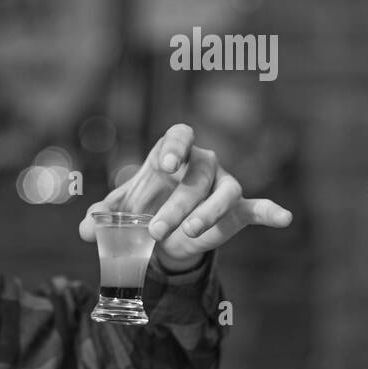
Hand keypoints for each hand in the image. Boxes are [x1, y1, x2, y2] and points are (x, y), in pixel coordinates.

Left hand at [78, 123, 291, 271]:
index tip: (166, 164)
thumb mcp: (120, 211)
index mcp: (171, 153)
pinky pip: (257, 207)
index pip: (179, 134)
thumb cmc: (143, 207)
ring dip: (207, 213)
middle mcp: (201, 163)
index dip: (175, 145)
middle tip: (154, 230)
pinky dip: (270, 211)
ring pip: (223, 192)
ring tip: (189, 233)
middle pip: (196, 176)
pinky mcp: (238, 209)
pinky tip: (282, 217)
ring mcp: (222, 184)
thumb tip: (85, 230)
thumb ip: (103, 217)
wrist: (163, 233)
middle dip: (176, 204)